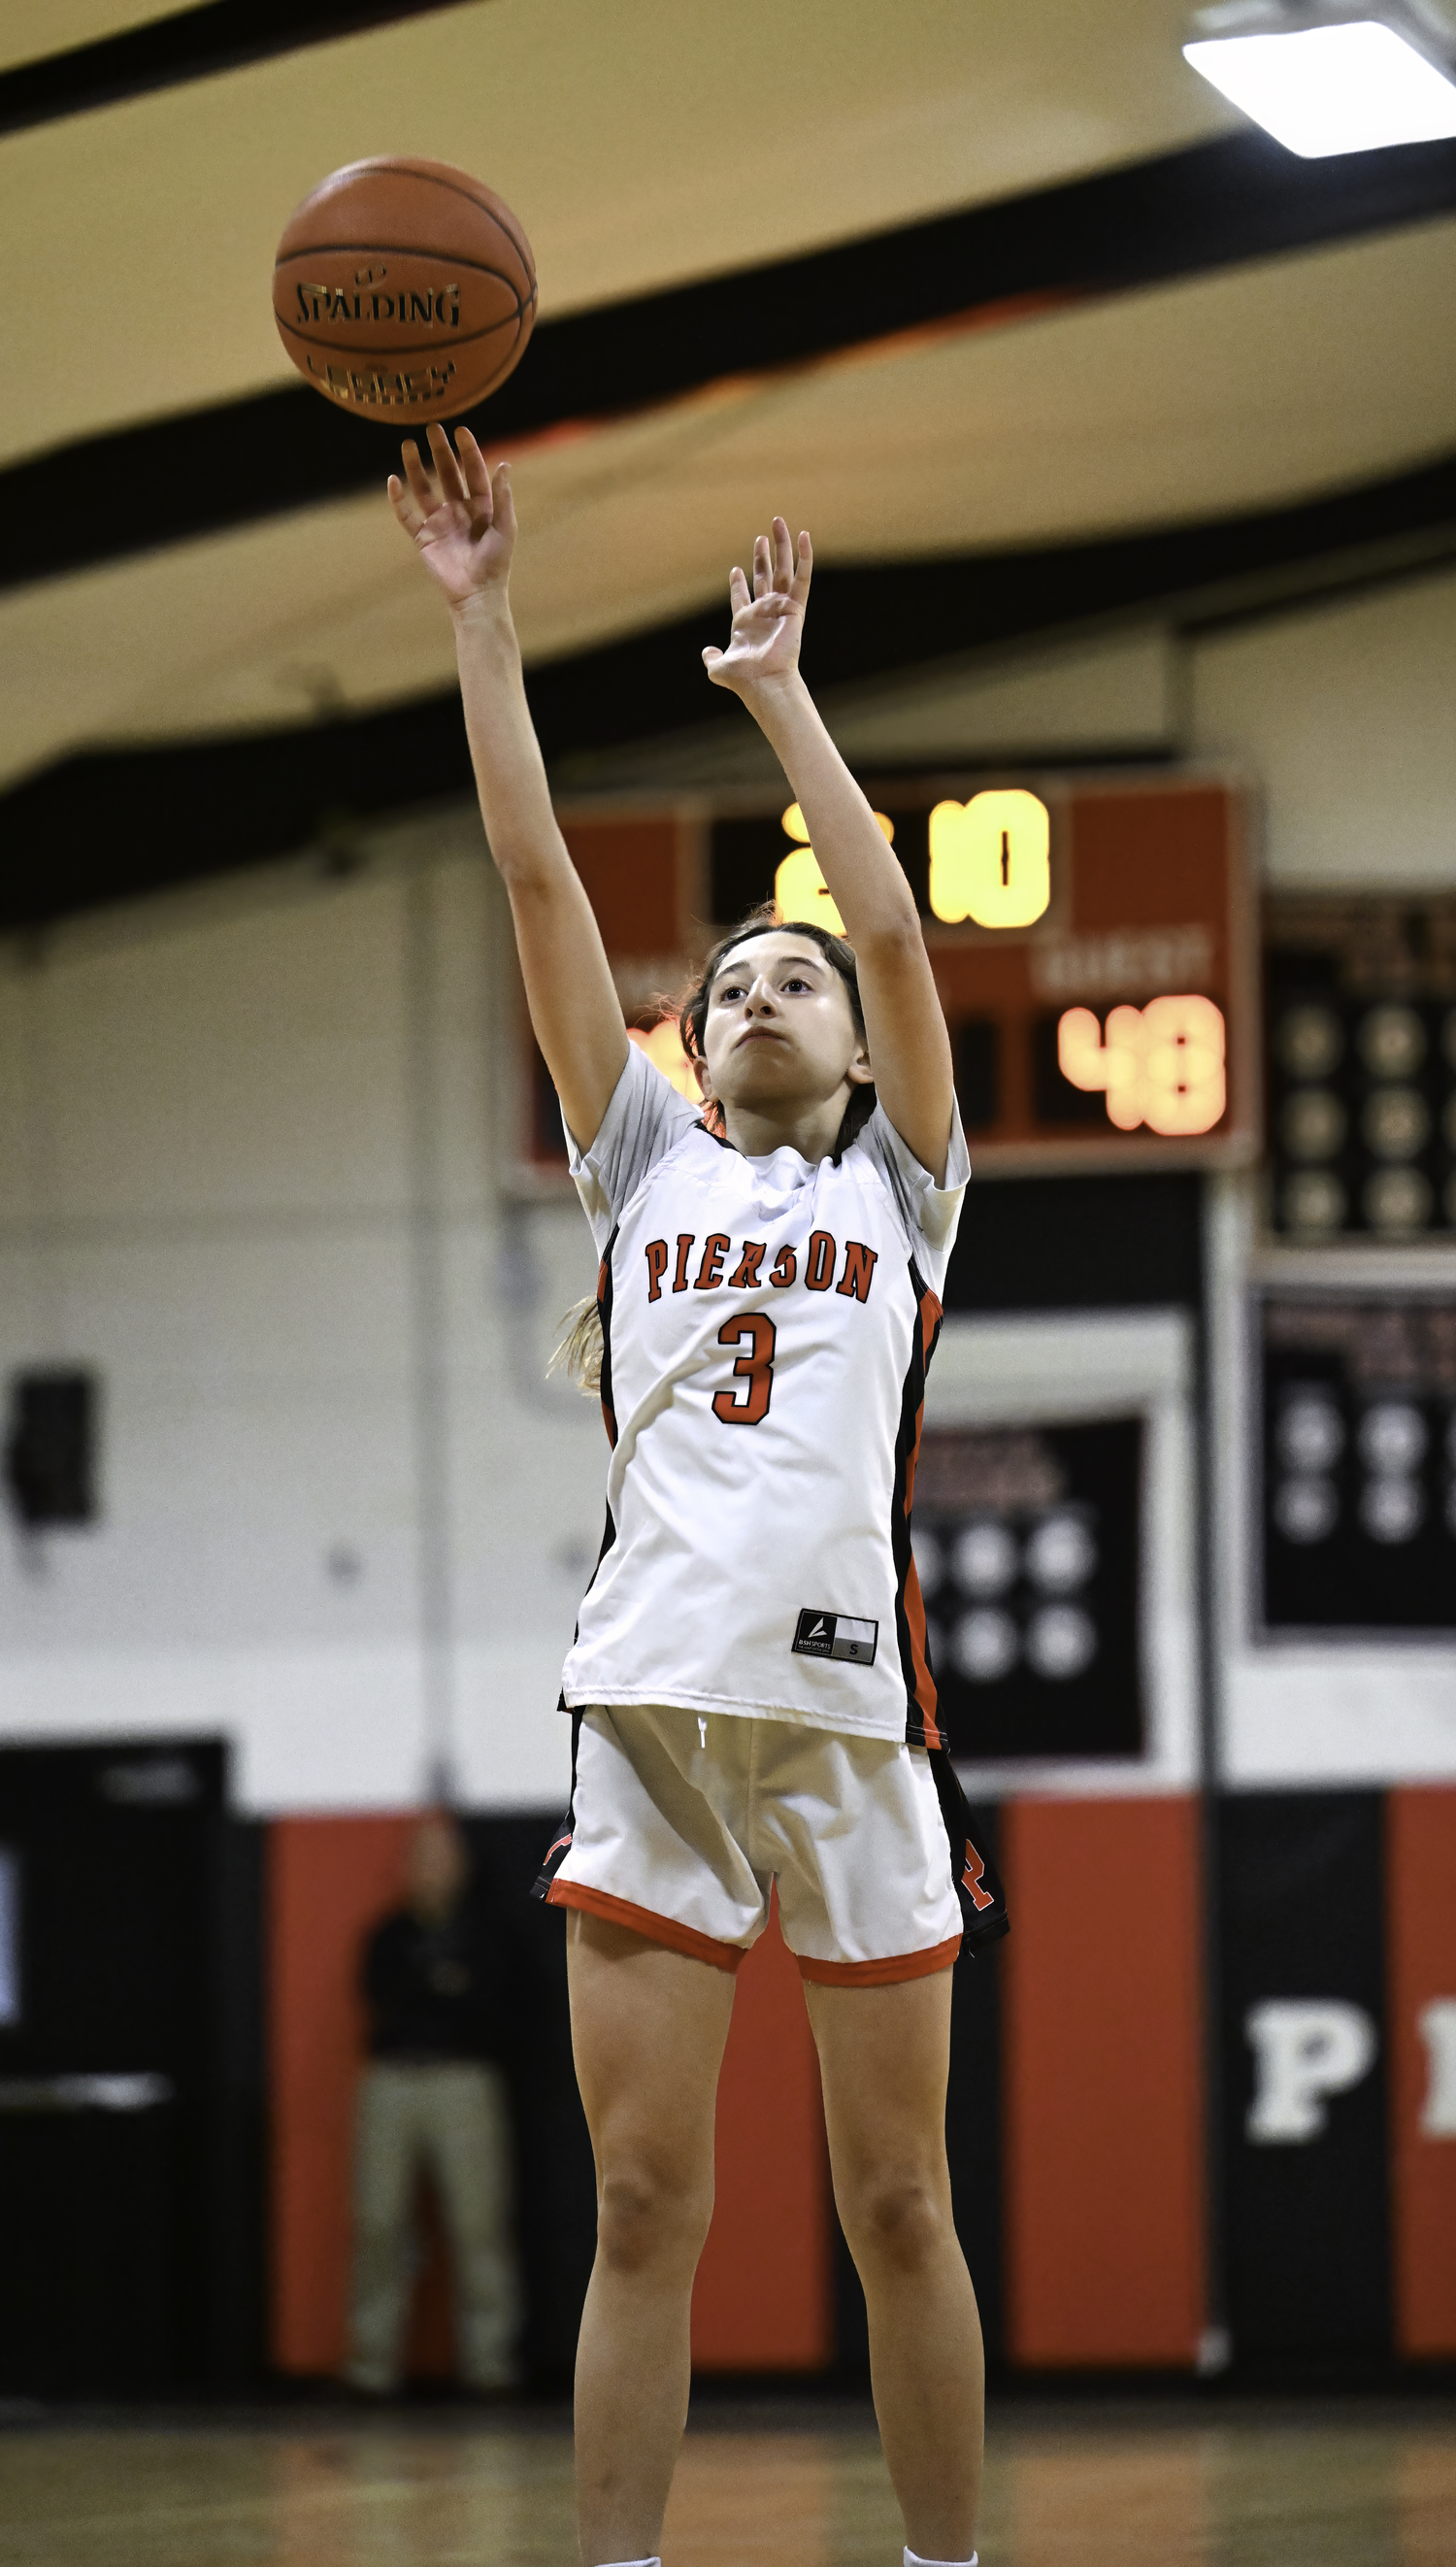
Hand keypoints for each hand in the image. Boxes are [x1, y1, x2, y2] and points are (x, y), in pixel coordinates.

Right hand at [388, 422, 515, 612]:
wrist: (477, 596)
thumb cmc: (496, 565)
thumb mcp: (505, 528)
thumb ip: (503, 497)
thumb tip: (504, 464)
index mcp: (481, 508)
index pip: (473, 472)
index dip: (468, 451)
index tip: (460, 430)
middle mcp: (459, 511)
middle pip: (447, 474)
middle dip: (441, 451)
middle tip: (433, 428)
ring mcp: (439, 524)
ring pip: (424, 489)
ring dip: (415, 467)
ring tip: (408, 444)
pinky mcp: (423, 539)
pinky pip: (406, 516)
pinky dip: (398, 499)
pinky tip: (392, 480)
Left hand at [702, 517, 810, 693]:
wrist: (763, 680)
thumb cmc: (743, 678)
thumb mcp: (719, 667)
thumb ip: (712, 659)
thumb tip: (707, 653)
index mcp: (746, 623)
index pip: (743, 597)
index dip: (738, 584)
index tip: (736, 569)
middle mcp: (764, 612)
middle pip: (765, 577)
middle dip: (763, 556)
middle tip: (762, 536)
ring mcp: (781, 608)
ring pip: (783, 570)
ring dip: (782, 546)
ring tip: (778, 522)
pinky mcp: (796, 607)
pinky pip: (803, 578)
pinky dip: (805, 557)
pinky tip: (804, 536)